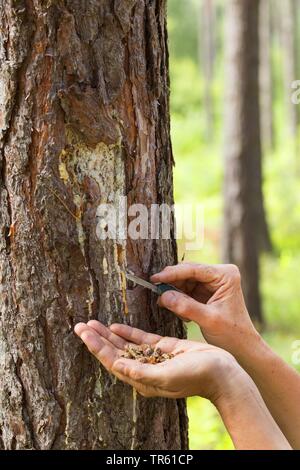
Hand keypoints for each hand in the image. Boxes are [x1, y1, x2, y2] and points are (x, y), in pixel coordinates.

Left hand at [74, 320, 242, 401]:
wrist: (222, 372)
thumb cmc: (197, 377)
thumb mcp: (169, 376)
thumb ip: (143, 372)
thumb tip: (117, 365)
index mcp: (142, 379)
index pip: (112, 361)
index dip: (96, 347)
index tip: (82, 333)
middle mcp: (144, 370)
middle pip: (114, 352)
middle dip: (96, 339)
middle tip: (80, 325)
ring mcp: (153, 359)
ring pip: (124, 345)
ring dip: (108, 334)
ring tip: (92, 323)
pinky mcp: (163, 348)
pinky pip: (140, 340)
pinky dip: (127, 333)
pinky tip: (115, 326)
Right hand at [151, 263, 259, 355]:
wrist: (242, 346)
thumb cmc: (232, 333)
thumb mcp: (208, 320)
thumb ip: (186, 307)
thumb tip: (163, 296)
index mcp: (225, 275)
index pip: (194, 269)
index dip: (172, 273)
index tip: (155, 279)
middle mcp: (219, 274)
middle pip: (187, 272)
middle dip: (171, 283)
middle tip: (155, 291)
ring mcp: (212, 282)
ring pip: (184, 281)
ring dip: (174, 292)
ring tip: (167, 305)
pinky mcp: (205, 292)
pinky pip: (186, 290)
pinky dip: (179, 299)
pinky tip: (179, 311)